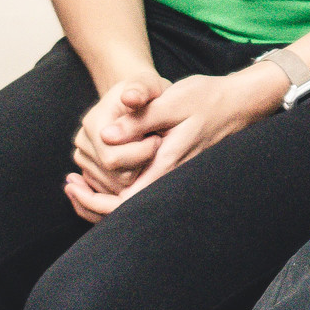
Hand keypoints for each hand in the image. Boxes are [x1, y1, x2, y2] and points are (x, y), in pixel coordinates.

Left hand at [64, 66, 284, 221]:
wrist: (240, 102)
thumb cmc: (207, 98)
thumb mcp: (172, 101)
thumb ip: (139, 119)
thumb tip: (105, 135)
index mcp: (167, 163)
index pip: (126, 202)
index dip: (94, 201)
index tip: (73, 187)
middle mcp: (171, 177)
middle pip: (126, 211)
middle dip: (92, 203)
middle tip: (69, 185)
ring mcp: (174, 176)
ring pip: (133, 203)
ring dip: (102, 196)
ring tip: (76, 182)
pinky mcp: (174, 171)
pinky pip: (142, 192)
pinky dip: (117, 189)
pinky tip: (103, 175)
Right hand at [69, 74, 169, 203]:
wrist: (133, 97)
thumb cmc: (146, 91)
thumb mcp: (148, 84)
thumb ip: (141, 90)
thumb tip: (130, 98)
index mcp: (94, 123)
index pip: (113, 158)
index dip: (142, 154)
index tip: (158, 138)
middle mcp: (83, 142)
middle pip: (114, 176)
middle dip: (142, 165)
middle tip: (156, 145)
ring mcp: (84, 158)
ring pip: (115, 186)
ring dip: (138, 174)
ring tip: (149, 150)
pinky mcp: (90, 169)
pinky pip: (112, 190)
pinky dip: (131, 183)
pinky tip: (143, 164)